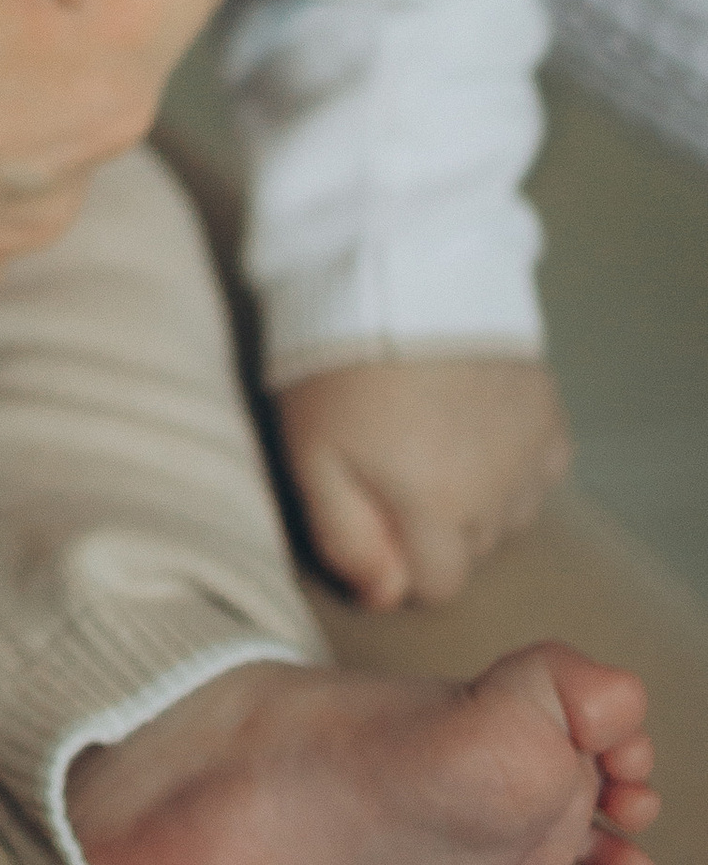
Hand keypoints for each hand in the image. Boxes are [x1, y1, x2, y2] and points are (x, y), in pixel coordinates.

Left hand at [279, 355, 573, 610]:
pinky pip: (539, 470)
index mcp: (439, 509)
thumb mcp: (313, 457)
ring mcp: (532, 452)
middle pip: (472, 548)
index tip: (372, 515)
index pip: (436, 585)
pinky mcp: (551, 412)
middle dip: (434, 527)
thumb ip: (347, 539)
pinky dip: (510, 462)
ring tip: (431, 441)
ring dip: (477, 497)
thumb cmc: (338, 366)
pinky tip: (471, 426)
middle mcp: (499, 492)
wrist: (397, 268)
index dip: (399, 561)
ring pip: (509, 514)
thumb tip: (385, 597)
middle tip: (394, 466)